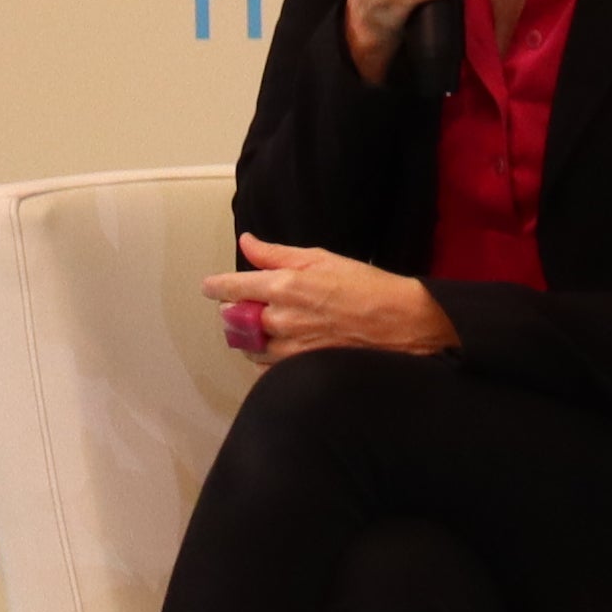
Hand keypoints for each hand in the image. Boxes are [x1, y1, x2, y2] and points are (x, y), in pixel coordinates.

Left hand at [210, 233, 458, 363]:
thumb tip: (248, 242)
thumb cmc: (367, 287)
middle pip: (234, 320)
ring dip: (249, 336)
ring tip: (264, 327)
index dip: (216, 287)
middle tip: (245, 307)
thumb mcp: (322, 258)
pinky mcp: (300, 369)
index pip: (231, 287)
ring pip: (248, 346)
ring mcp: (289, 348)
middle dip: (234, 313)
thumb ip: (277, 253)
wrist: (402, 325)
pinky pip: (267, 367)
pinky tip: (282, 347)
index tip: (210, 287)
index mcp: (284, 285)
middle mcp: (280, 318)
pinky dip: (266, 357)